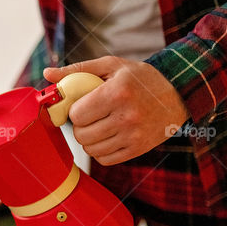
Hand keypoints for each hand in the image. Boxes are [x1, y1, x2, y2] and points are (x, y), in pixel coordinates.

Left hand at [44, 55, 189, 164]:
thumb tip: (47, 73)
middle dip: (79, 126)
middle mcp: (127, 116)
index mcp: (117, 93)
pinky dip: (100, 150)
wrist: (178, 93)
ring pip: (91, 149)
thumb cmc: (139, 78)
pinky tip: (108, 136)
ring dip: (89, 139)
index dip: (74, 110)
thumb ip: (77, 70)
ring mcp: (134, 136)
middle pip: (82, 134)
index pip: (77, 114)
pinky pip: (105, 159)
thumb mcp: (111, 66)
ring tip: (98, 125)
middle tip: (89, 116)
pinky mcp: (138, 149)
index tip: (82, 105)